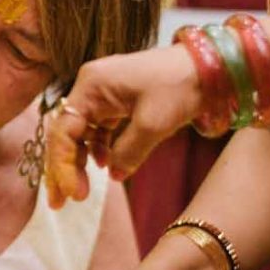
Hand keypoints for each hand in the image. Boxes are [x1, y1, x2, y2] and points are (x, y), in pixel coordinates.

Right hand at [45, 46, 202, 207]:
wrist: (209, 67)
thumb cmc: (179, 87)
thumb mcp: (153, 125)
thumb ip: (127, 153)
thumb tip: (113, 175)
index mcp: (91, 85)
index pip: (63, 131)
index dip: (63, 165)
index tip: (74, 194)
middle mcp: (90, 86)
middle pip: (66, 132)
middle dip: (62, 168)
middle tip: (61, 202)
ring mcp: (103, 92)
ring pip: (80, 132)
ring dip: (79, 161)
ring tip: (81, 190)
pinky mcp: (116, 99)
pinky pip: (97, 128)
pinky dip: (97, 148)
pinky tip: (104, 165)